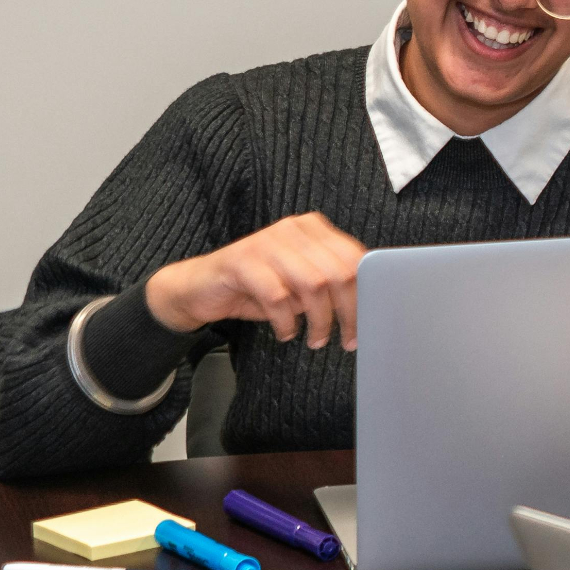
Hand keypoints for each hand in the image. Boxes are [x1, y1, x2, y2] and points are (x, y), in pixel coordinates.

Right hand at [145, 213, 368, 348]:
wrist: (201, 288)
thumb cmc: (258, 288)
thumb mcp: (301, 287)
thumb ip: (330, 288)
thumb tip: (367, 309)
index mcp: (313, 230)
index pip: (354, 258)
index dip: (366, 294)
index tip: (368, 323)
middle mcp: (293, 229)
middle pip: (338, 272)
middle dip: (348, 312)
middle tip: (346, 339)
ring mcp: (266, 242)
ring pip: (312, 284)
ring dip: (319, 320)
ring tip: (314, 339)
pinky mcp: (241, 261)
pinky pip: (277, 296)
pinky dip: (286, 322)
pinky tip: (285, 333)